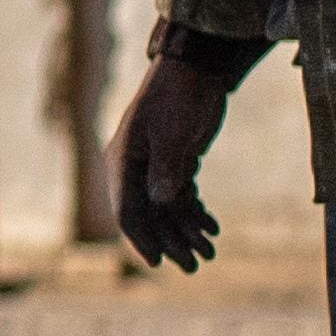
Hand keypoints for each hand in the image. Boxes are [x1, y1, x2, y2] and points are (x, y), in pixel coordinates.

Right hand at [108, 51, 231, 276]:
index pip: (127, 209)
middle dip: (172, 242)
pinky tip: (212, 227)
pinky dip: (196, 213)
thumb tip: (161, 201)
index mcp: (123, 160)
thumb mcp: (173, 132)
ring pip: (168, 211)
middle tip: (195, 265)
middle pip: (150, 217)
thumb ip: (167, 167)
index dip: (142, 239)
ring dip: (188, 231)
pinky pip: (182, 198)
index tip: (158, 262)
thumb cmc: (178, 97)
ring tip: (210, 251)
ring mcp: (155, 167)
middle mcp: (134, 168)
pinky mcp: (175, 163)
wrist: (198, 70)